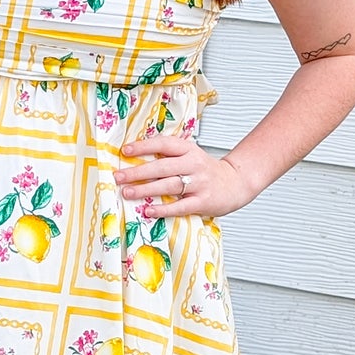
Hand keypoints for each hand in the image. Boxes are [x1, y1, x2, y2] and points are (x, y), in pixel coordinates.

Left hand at [113, 133, 250, 220]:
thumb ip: (168, 154)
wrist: (235, 183)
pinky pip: (180, 206)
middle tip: (119, 177)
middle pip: (162, 167)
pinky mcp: (203, 201)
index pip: (163, 144)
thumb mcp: (190, 155)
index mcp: (188, 149)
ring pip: (168, 186)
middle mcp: (194, 164)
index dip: (144, 147)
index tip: (125, 151)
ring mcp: (199, 183)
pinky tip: (149, 211)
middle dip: (138, 172)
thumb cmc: (205, 170)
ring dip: (145, 190)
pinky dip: (163, 209)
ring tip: (127, 193)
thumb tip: (136, 156)